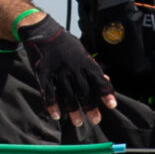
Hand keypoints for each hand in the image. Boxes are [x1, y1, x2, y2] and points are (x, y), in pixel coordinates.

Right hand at [15, 12, 113, 132]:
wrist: (42, 31)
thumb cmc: (64, 42)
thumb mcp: (81, 50)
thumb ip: (92, 66)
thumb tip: (106, 78)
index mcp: (84, 61)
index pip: (99, 80)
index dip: (106, 93)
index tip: (112, 106)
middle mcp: (73, 67)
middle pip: (84, 91)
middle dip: (91, 107)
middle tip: (95, 120)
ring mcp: (58, 70)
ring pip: (68, 94)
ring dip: (74, 110)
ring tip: (78, 122)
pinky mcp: (43, 73)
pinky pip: (48, 92)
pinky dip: (53, 105)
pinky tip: (57, 115)